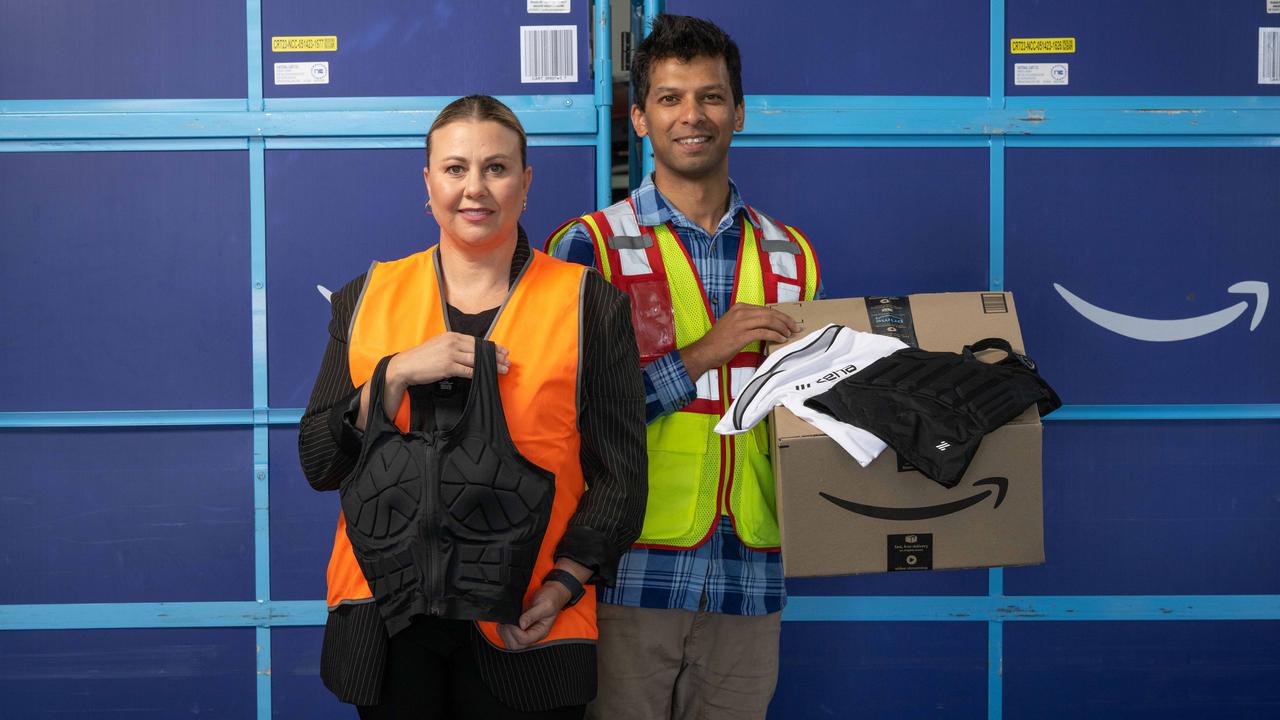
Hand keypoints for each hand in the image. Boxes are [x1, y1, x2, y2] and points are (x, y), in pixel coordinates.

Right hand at [356, 333, 508, 428]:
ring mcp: (450, 353)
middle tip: (508, 361)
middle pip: (479, 349)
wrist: (405, 366)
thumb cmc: (422, 359)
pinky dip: (479, 374)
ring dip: (492, 366)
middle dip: (495, 356)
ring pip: (477, 360)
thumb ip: (454, 347)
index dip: (491, 347)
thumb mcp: (439, 346)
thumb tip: (470, 354)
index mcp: (451, 335)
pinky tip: (487, 377)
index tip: (503, 351)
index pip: (476, 341)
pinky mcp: (447, 366)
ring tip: (502, 370)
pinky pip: (468, 370)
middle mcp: (452, 342)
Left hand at [496, 582, 570, 649]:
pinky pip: (510, 637)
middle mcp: (533, 634)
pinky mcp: (521, 629)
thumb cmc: (552, 598)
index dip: (515, 631)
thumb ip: (532, 615)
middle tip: (506, 622)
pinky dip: (504, 631)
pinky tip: (505, 622)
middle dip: (508, 634)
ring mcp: (527, 632)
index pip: (524, 639)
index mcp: (541, 631)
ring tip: (505, 622)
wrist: (553, 592)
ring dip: (505, 634)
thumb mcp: (545, 605)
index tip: (512, 621)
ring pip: (511, 643)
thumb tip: (521, 624)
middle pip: (516, 646)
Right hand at [680, 303, 798, 379]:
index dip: (780, 315)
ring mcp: (741, 323)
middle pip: (770, 313)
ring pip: (769, 321)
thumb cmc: (719, 341)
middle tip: (795, 327)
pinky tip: (781, 339)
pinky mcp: (742, 335)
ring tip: (789, 334)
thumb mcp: (733, 324)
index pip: (766, 309)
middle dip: (785, 320)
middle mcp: (741, 312)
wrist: (705, 351)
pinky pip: (764, 332)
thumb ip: (748, 321)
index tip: (789, 322)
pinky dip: (775, 335)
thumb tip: (767, 325)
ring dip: (782, 328)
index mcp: (740, 308)